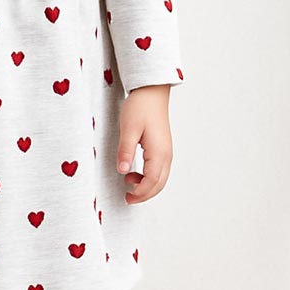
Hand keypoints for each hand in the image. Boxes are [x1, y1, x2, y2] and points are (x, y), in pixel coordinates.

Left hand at [117, 84, 172, 203]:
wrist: (151, 92)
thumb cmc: (140, 107)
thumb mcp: (128, 129)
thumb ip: (125, 151)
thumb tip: (123, 171)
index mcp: (159, 152)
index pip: (152, 182)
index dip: (140, 193)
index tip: (127, 197)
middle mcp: (166, 155)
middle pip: (159, 184)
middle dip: (144, 195)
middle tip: (127, 198)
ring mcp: (166, 151)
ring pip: (160, 178)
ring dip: (147, 186)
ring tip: (128, 182)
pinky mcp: (163, 148)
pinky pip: (159, 170)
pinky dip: (149, 177)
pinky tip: (136, 172)